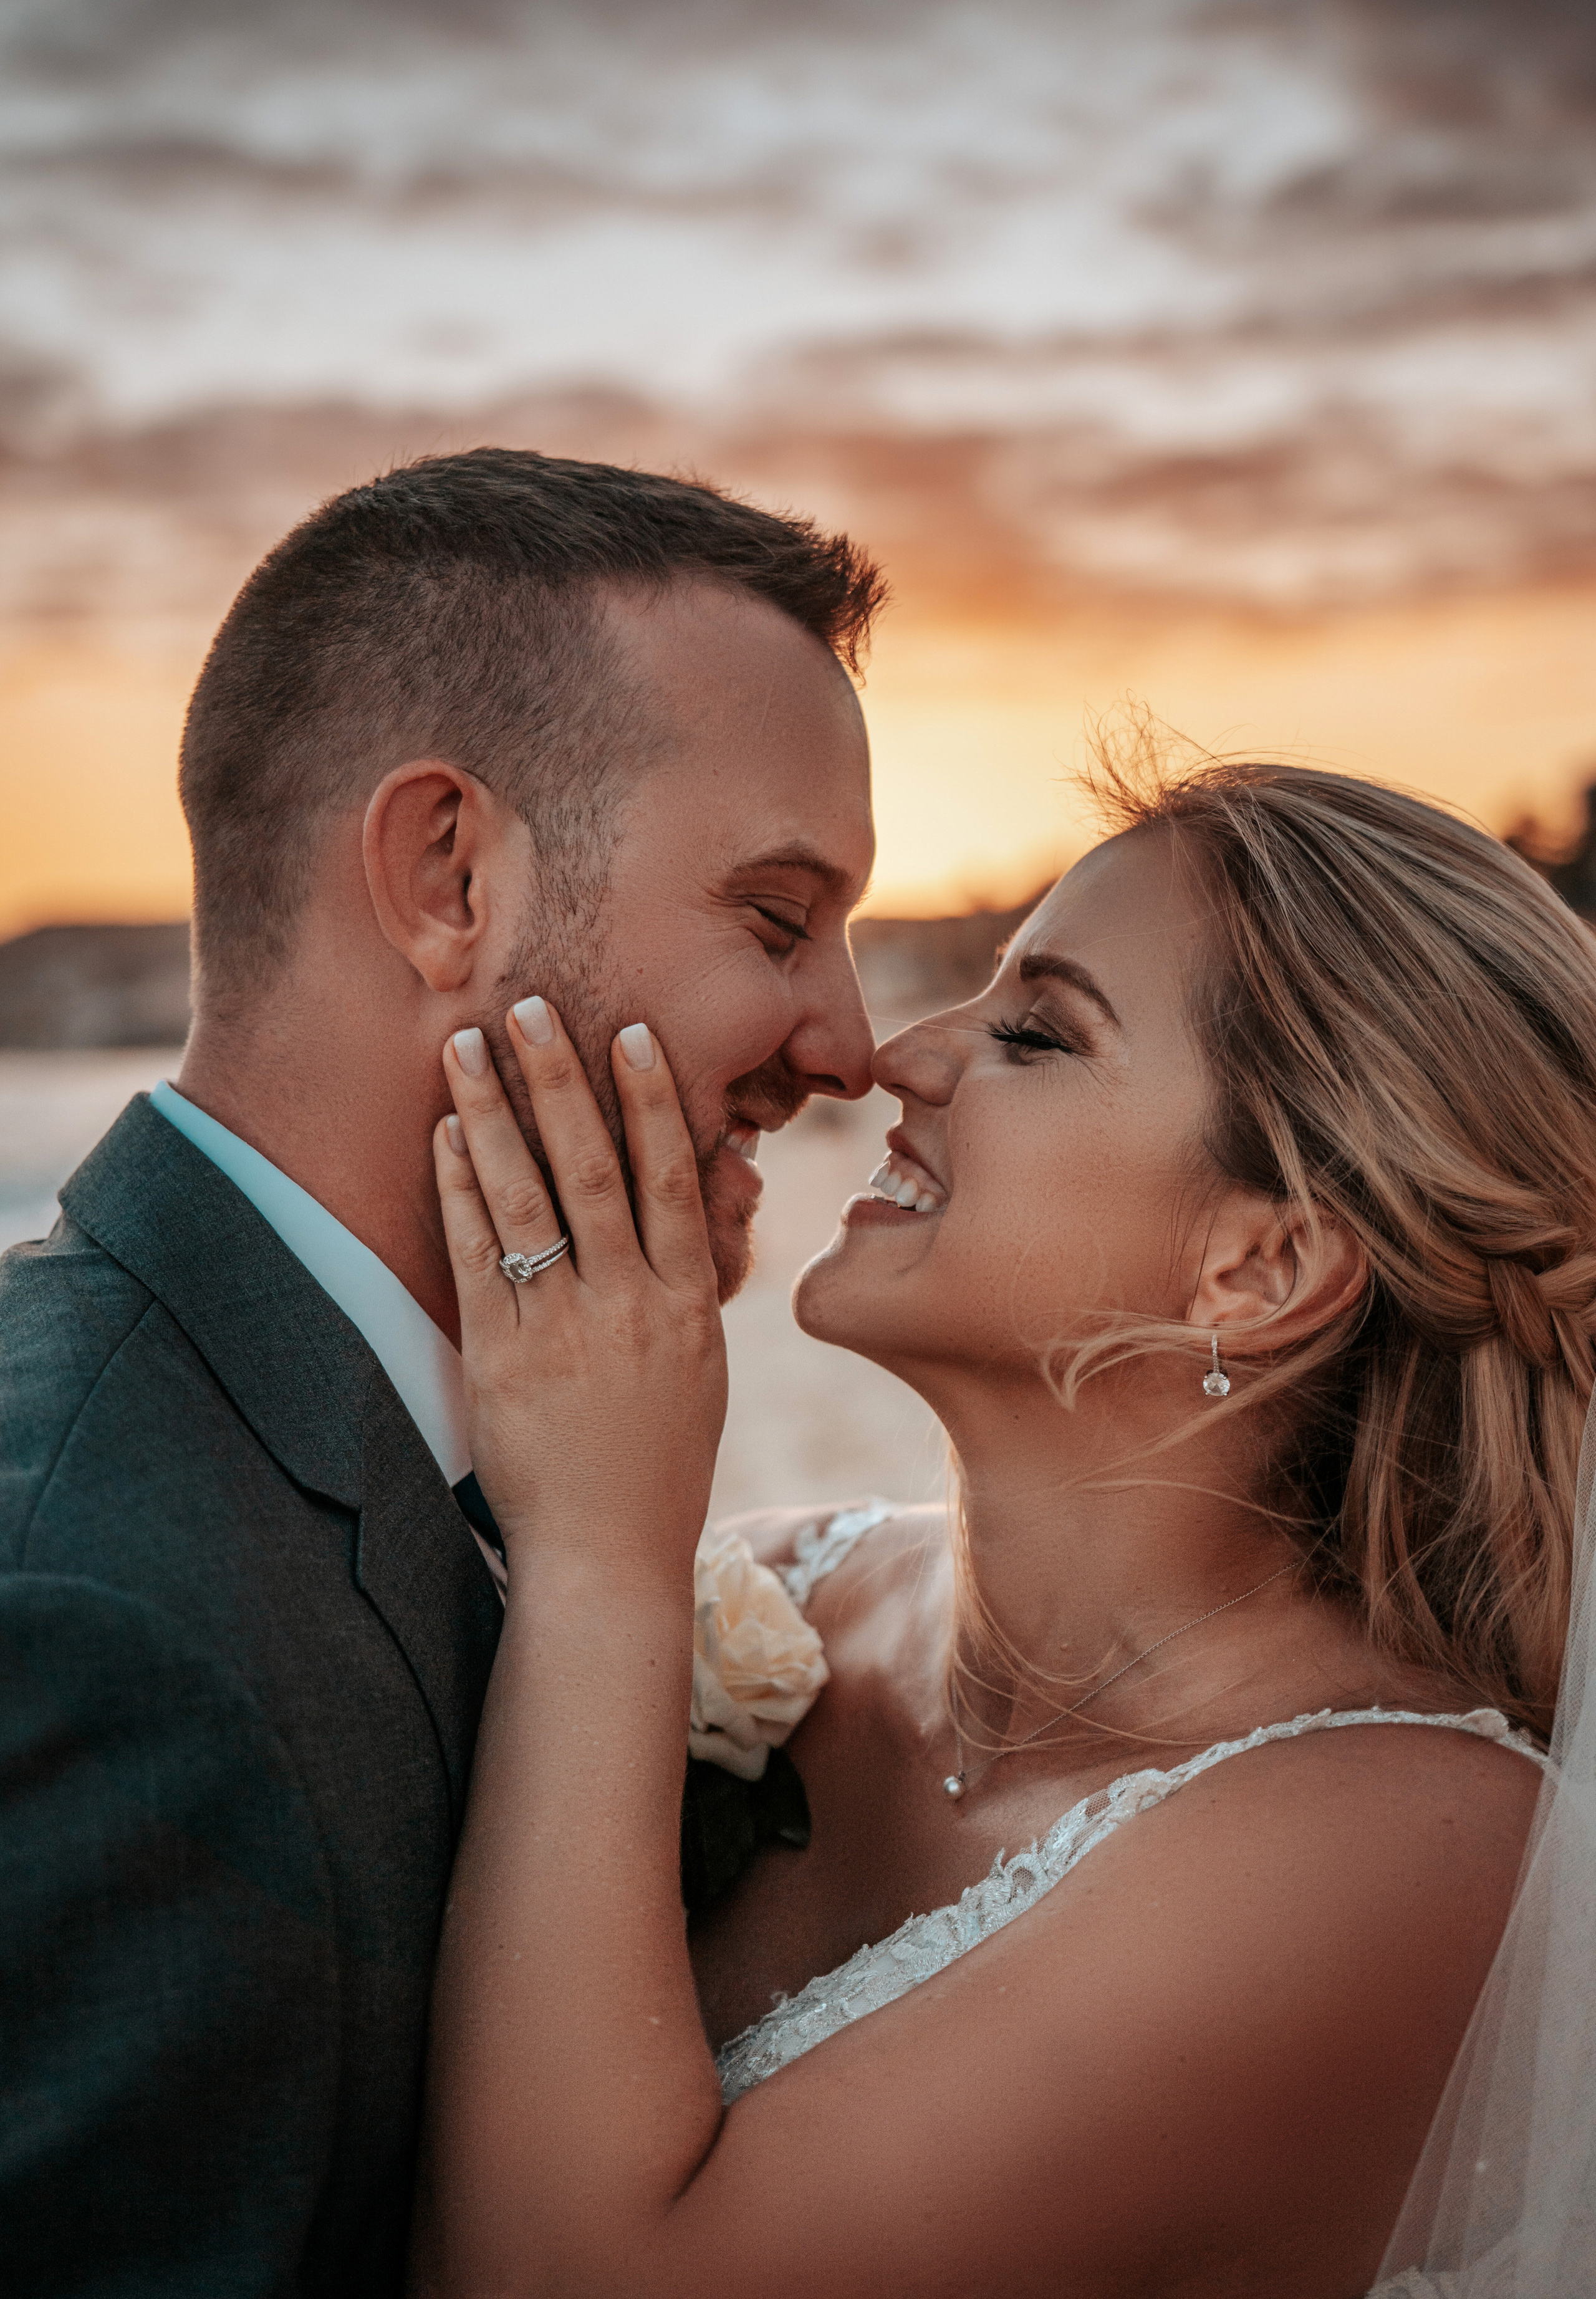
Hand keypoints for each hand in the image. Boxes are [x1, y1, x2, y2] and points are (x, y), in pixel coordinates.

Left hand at [433, 1000, 727, 1581]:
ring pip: (529, 1199)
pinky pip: (478, 1257)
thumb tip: (703, 1192)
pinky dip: (461, 1190)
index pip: (670, 1178)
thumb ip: (692, 1278)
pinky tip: (446, 1137)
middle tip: (529, 1005)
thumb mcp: (701, 1365)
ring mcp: (563, 1330)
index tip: (629, 1032)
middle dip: (558, 1081)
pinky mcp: (502, 1358)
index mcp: (687, 1303)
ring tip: (467, 1046)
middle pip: (595, 1169)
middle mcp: (628, 1305)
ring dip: (495, 1114)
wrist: (610, 1555)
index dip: (651, 1100)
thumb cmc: (660, 1461)